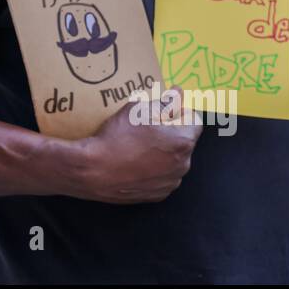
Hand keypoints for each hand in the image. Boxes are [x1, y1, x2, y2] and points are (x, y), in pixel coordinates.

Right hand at [67, 88, 202, 203]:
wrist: (94, 170)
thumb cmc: (117, 136)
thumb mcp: (139, 110)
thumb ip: (165, 101)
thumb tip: (179, 93)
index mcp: (183, 141)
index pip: (195, 120)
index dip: (180, 112)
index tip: (163, 111)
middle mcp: (183, 165)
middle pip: (184, 141)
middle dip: (172, 133)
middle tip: (146, 129)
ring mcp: (171, 183)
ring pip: (174, 161)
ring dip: (164, 153)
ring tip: (138, 148)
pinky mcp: (158, 196)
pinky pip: (163, 177)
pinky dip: (154, 170)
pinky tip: (135, 164)